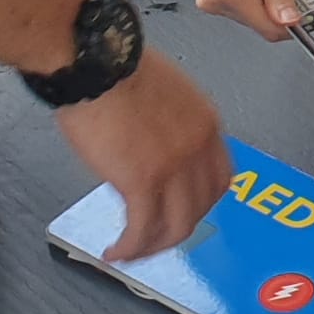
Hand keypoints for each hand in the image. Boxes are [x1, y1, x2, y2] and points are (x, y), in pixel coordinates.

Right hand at [56, 53, 234, 260]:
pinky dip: (130, 248)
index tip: (183, 211)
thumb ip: (168, 126)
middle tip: (155, 239)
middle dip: (177, 229)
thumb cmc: (114, 66)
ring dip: (153, 246)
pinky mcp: (142, 180)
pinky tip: (115, 251)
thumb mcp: (162, 93)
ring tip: (132, 252)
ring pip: (177, 226)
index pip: (219, 178)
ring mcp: (174, 166)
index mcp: (205, 123)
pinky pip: (142, 229)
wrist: (94, 60)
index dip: (201, 202)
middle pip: (202, 207)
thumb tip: (151, 150)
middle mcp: (198, 146)